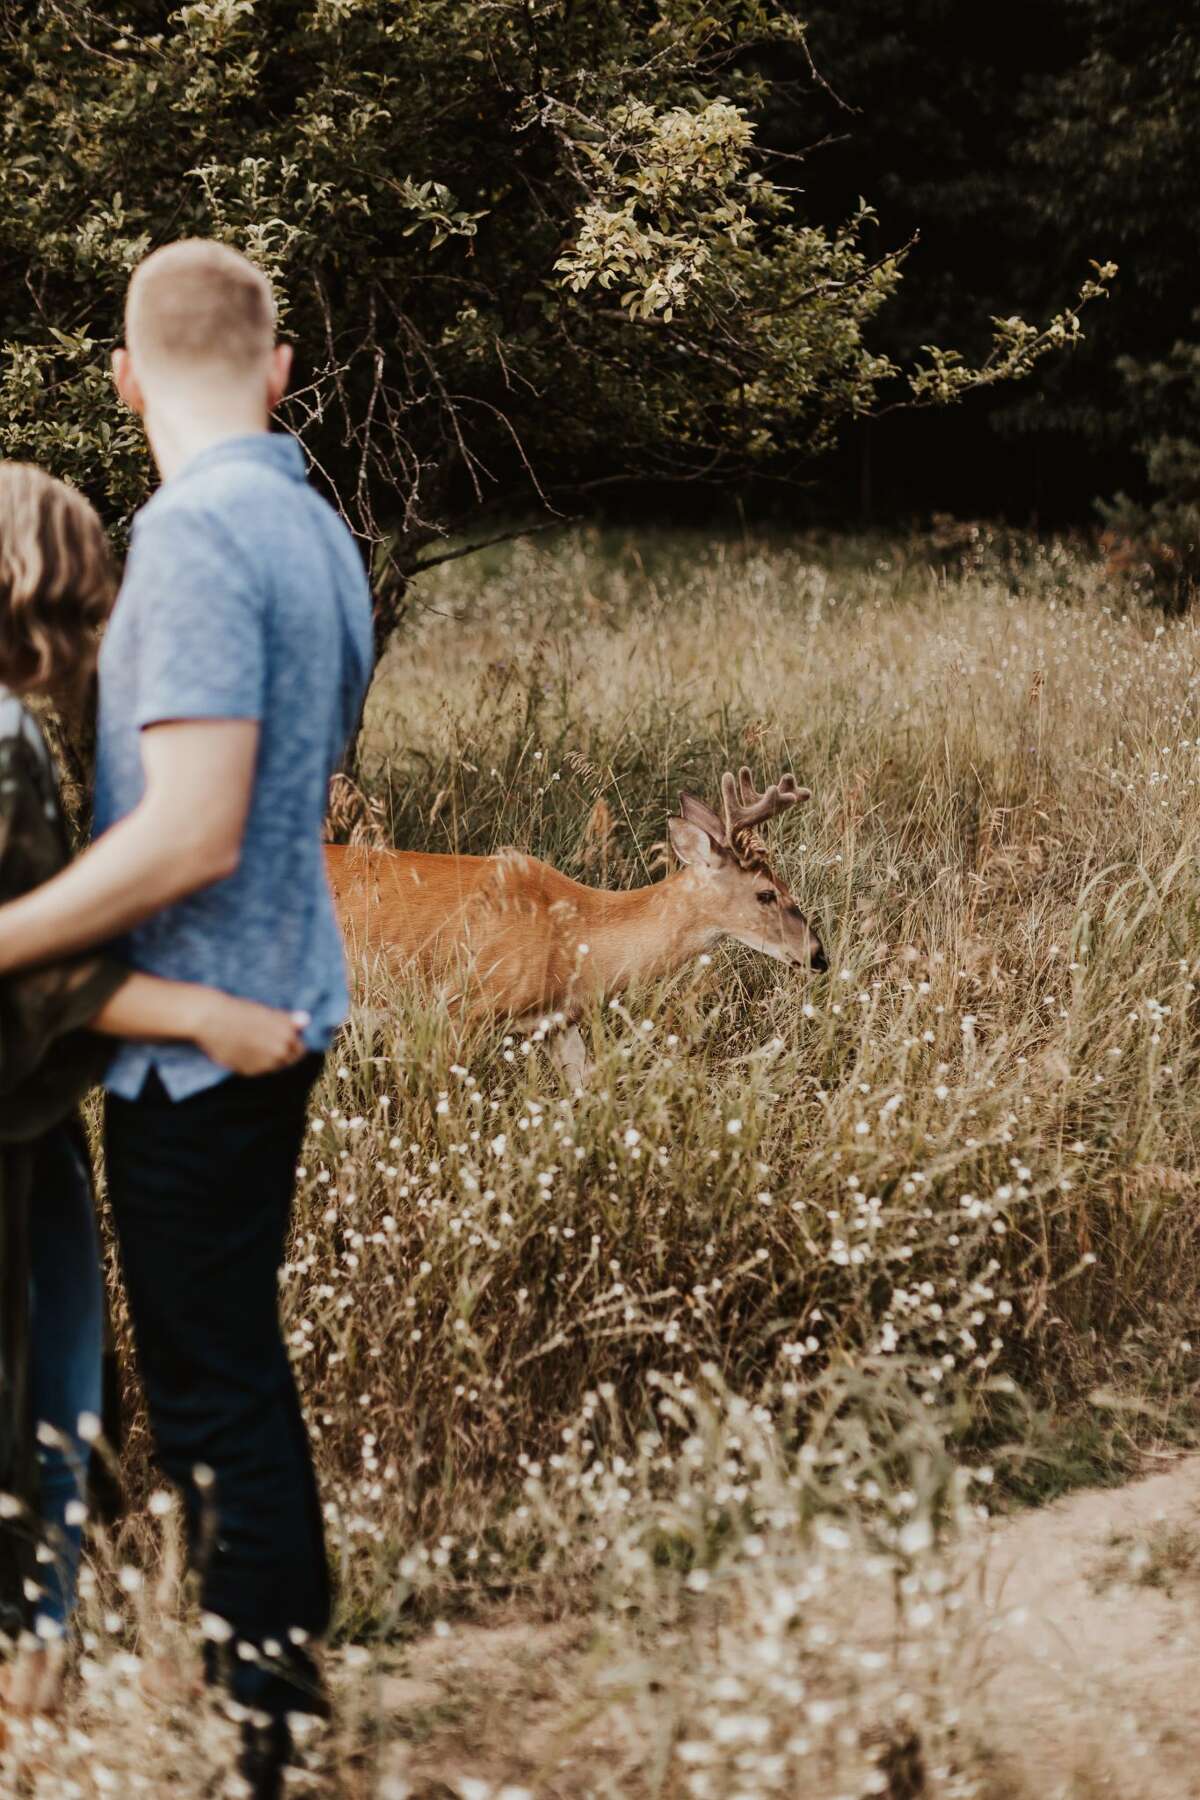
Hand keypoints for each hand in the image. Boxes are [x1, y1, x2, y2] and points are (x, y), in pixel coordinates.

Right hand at [189, 990, 307, 1075]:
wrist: (210, 1019)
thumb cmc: (238, 1010)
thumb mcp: (265, 1011)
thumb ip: (287, 1020)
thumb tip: (307, 1020)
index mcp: (287, 1033)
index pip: (302, 1047)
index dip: (296, 1042)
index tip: (289, 1038)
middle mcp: (280, 1051)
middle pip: (291, 1058)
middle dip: (286, 1051)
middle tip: (271, 1041)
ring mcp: (265, 1063)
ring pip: (276, 1066)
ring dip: (272, 1058)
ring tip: (258, 1044)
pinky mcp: (250, 1071)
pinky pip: (260, 1070)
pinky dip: (257, 1063)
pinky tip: (246, 1050)